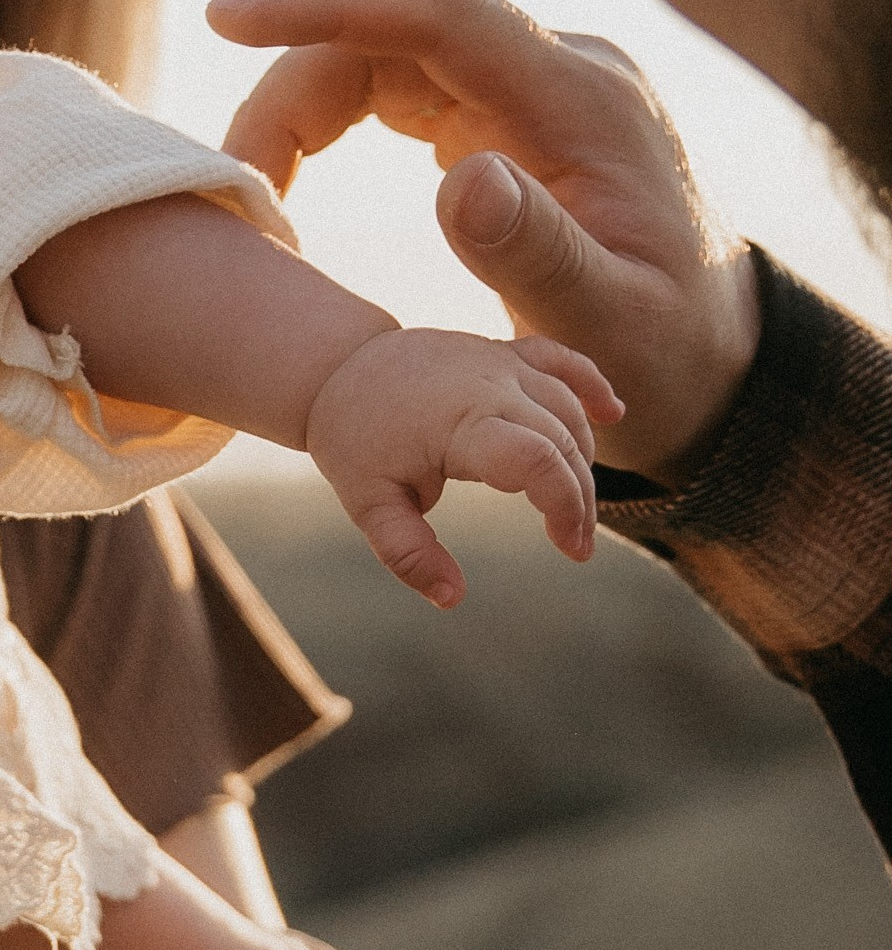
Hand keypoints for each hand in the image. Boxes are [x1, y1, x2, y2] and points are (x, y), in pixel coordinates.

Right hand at [211, 0, 762, 479]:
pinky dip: (333, 116)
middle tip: (233, 189)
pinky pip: (400, 78)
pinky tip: (293, 171)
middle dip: (295, 90)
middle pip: (394, 29)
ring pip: (386, 50)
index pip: (443, 10)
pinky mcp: (507, 107)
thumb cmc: (664, 353)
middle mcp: (557, 70)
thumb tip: (460, 177)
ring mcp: (531, 83)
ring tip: (256, 196)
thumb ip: (541, 253)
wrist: (711, 354)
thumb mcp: (610, 327)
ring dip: (304, 105)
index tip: (230, 14)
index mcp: (582, 106)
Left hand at [305, 324, 620, 604]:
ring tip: (574, 508)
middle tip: (577, 545)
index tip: (572, 550)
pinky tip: (612, 413)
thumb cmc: (354, 439)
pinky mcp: (502, 350)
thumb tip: (451, 599)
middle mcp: (491, 384)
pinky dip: (589, 383)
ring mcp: (500, 361)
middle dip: (581, 499)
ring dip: (584, 457)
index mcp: (461, 422)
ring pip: (569, 407)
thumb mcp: (369, 504)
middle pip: (564, 441)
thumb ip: (408, 553)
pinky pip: (560, 359)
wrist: (337, 367)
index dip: (568, 507)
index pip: (539, 460)